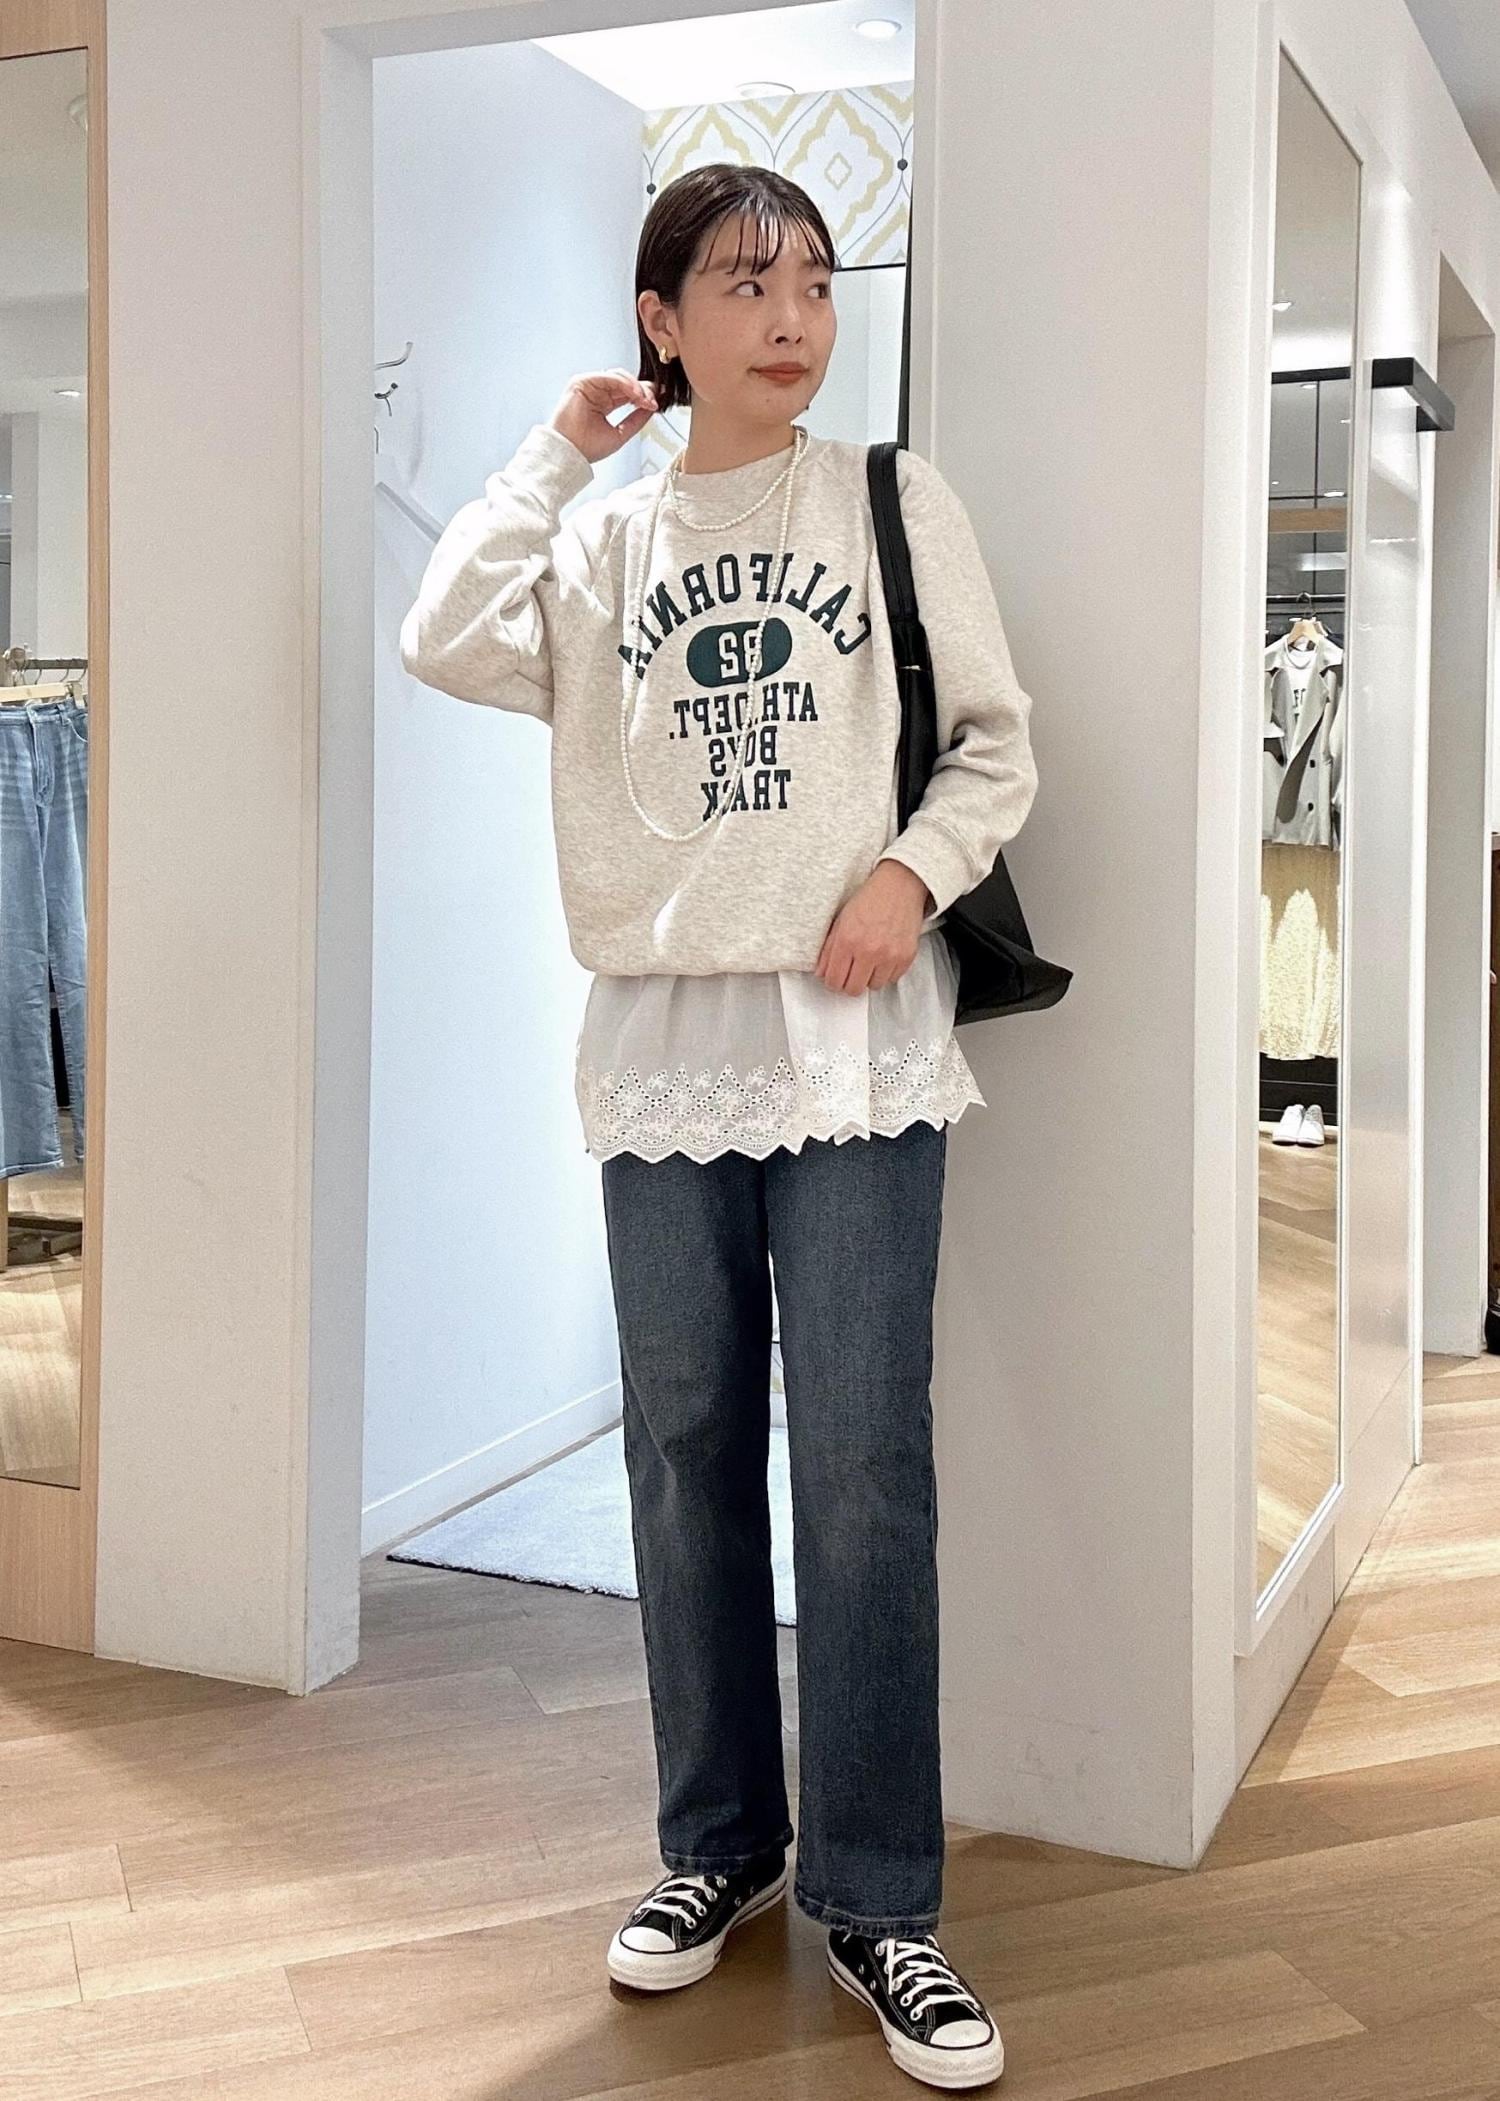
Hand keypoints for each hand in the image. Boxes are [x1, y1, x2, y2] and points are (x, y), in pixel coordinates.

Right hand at [550, 369, 661, 464]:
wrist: (570, 453)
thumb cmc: (587, 448)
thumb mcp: (621, 433)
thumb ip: (636, 420)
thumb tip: (652, 408)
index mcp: (604, 404)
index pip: (627, 393)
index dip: (644, 394)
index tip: (658, 401)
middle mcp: (597, 393)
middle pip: (626, 383)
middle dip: (643, 390)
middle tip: (654, 401)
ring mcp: (589, 386)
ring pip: (619, 377)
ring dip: (636, 387)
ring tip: (645, 399)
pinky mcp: (581, 382)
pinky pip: (608, 376)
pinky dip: (624, 383)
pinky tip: (634, 394)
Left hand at [814, 861, 931, 994]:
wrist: (899, 886)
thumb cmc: (870, 899)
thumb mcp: (841, 920)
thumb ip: (828, 949)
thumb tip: (821, 972)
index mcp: (847, 940)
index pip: (834, 980)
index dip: (832, 982)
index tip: (835, 977)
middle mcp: (868, 950)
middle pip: (853, 989)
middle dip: (849, 983)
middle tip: (850, 973)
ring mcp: (889, 955)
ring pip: (873, 986)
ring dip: (869, 978)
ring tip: (869, 960)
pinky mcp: (906, 957)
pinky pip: (892, 979)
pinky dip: (886, 972)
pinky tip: (883, 956)